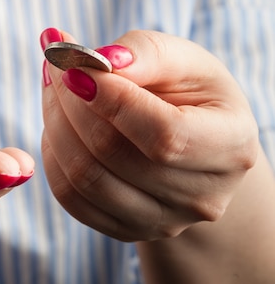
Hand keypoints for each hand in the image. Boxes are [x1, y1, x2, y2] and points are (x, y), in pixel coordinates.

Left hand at [40, 29, 259, 240]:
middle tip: (54, 65)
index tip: (74, 66)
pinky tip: (56, 123)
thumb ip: (148, 53)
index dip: (111, 99)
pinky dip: (52, 155)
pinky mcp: (125, 230)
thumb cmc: (187, 92)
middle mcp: (202, 196)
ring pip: (83, 177)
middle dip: (70, 101)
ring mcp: (163, 221)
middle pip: (111, 153)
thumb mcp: (184, 59)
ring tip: (53, 86)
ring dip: (54, 124)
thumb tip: (102, 61)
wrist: (190, 142)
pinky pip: (69, 197)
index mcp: (231, 147)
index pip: (163, 133)